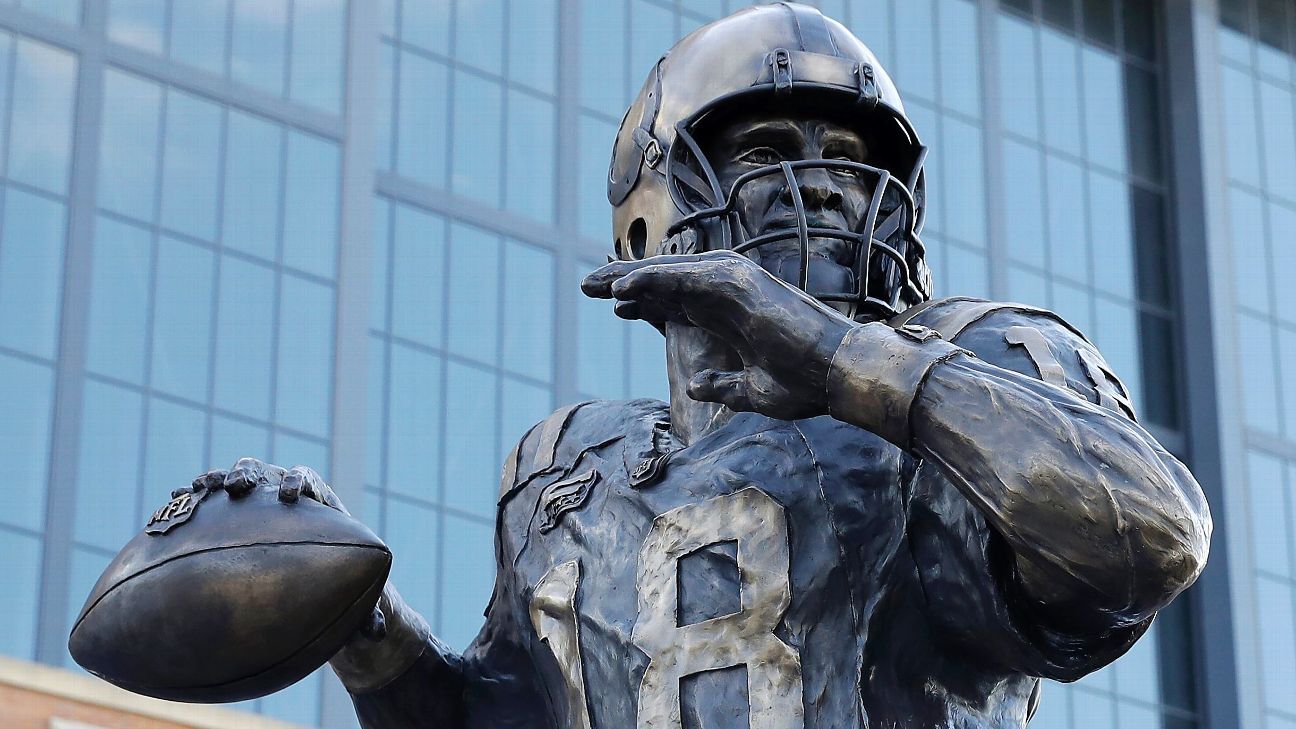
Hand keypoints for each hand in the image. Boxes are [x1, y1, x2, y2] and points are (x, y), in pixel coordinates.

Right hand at [180, 458, 385, 639]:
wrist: (318, 592)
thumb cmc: (343, 594)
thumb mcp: (360, 601)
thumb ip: (369, 611)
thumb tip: (375, 632)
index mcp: (319, 510)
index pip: (309, 480)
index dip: (299, 481)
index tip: (290, 497)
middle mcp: (283, 501)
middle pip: (267, 473)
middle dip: (251, 474)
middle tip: (236, 488)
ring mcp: (255, 508)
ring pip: (234, 483)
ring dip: (217, 479)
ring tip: (198, 487)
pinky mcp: (230, 522)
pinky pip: (210, 505)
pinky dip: (193, 500)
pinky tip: (171, 504)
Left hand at [582, 251, 852, 418]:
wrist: (834, 376)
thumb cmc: (802, 383)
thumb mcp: (750, 392)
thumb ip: (722, 386)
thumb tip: (697, 385)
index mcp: (729, 315)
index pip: (676, 301)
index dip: (644, 300)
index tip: (613, 306)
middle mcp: (728, 293)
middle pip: (665, 282)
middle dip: (625, 283)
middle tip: (587, 286)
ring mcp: (732, 283)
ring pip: (668, 274)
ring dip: (629, 277)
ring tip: (593, 284)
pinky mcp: (735, 282)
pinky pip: (680, 277)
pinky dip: (649, 280)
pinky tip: (620, 290)